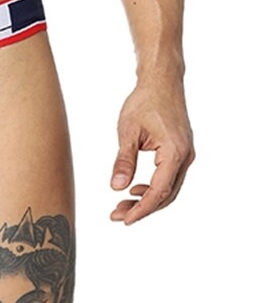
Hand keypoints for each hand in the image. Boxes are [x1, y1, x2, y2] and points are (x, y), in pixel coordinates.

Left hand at [110, 78, 193, 223]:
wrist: (162, 82)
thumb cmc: (144, 102)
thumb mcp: (127, 131)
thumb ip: (123, 160)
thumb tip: (116, 188)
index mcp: (175, 153)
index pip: (159, 191)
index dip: (142, 209)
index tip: (125, 220)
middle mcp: (186, 157)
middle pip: (166, 194)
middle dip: (142, 208)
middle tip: (117, 216)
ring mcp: (186, 155)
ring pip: (169, 188)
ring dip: (147, 199)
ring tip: (122, 206)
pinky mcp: (181, 151)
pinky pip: (169, 177)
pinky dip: (153, 187)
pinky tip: (135, 189)